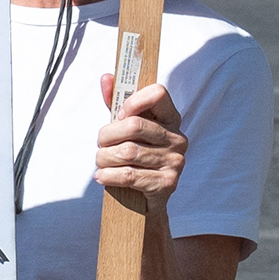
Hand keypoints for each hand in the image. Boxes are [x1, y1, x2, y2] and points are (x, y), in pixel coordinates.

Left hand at [92, 75, 186, 213]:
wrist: (146, 202)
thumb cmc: (136, 159)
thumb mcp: (126, 130)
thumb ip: (117, 103)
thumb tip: (106, 77)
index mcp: (170, 118)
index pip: (158, 93)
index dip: (133, 100)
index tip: (119, 115)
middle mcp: (178, 138)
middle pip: (133, 125)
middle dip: (107, 136)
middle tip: (101, 145)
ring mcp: (175, 161)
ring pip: (127, 152)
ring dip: (104, 158)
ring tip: (101, 162)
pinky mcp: (167, 183)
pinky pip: (129, 175)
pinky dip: (108, 176)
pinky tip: (102, 176)